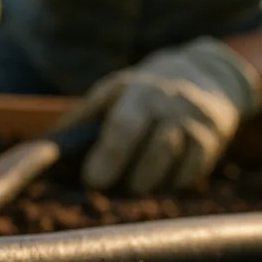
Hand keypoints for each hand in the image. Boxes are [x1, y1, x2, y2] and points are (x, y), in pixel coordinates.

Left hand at [58, 36, 261, 195]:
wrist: (207, 76)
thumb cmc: (142, 91)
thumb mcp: (113, 92)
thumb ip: (83, 118)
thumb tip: (47, 149)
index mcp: (140, 90)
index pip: (125, 125)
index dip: (109, 156)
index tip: (92, 182)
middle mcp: (173, 104)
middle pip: (153, 153)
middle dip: (127, 179)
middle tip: (104, 186)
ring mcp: (198, 123)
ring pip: (170, 170)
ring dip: (145, 185)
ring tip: (130, 182)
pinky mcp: (214, 143)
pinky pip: (189, 178)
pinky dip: (168, 184)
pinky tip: (158, 177)